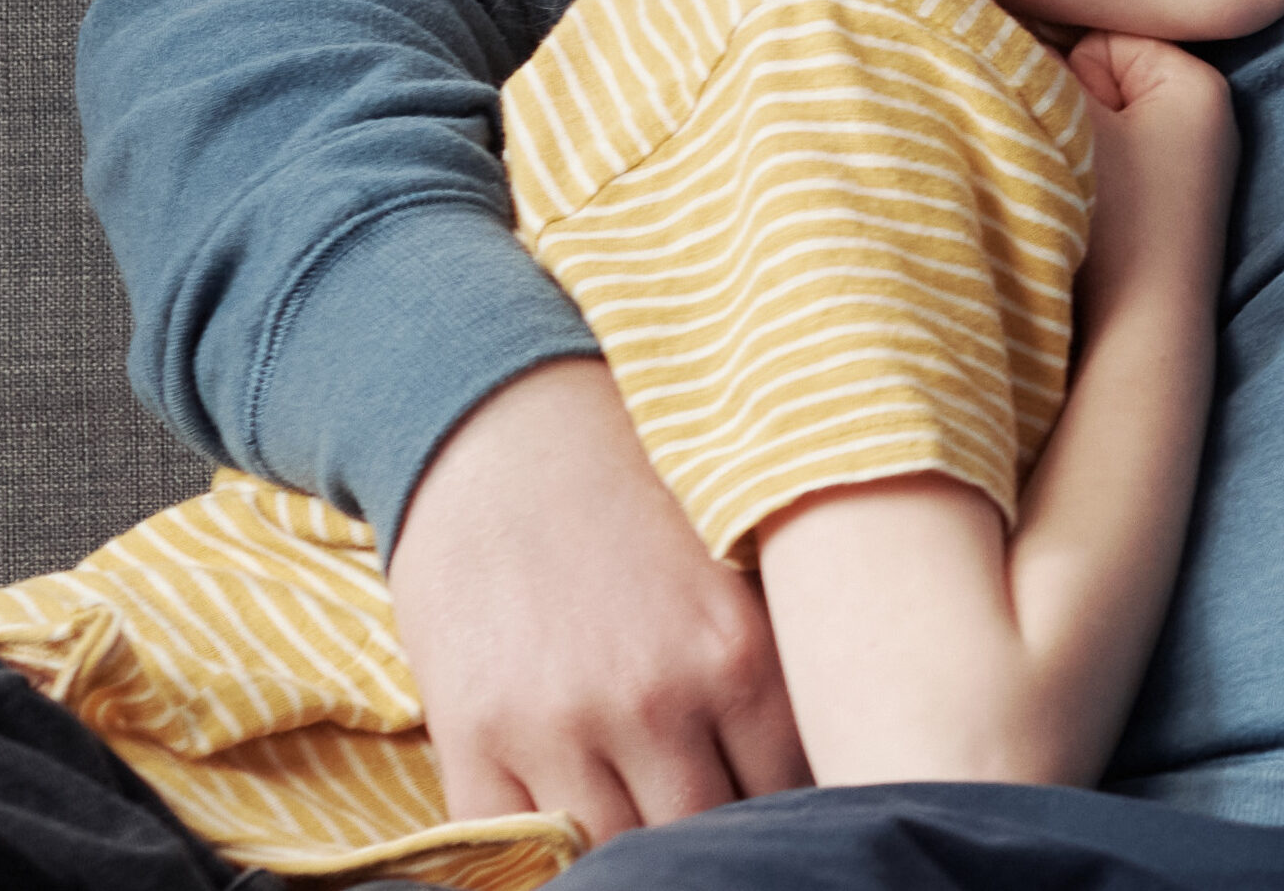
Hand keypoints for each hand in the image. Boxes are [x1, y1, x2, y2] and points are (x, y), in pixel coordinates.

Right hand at [380, 355, 806, 835]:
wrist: (503, 435)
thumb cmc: (633, 500)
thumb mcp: (731, 575)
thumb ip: (764, 674)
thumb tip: (810, 770)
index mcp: (739, 657)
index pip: (790, 793)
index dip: (783, 807)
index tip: (772, 798)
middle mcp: (656, 701)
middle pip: (701, 833)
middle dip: (708, 832)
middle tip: (705, 813)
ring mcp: (559, 725)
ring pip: (614, 849)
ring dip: (627, 843)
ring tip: (636, 808)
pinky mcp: (473, 734)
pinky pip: (509, 840)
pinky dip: (536, 845)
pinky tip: (562, 817)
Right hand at [1063, 34, 1233, 301]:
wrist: (1141, 325)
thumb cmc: (1114, 219)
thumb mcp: (1068, 123)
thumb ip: (1038, 66)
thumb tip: (999, 32)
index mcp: (1196, 82)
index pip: (1100, 36)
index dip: (1060, 70)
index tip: (1054, 114)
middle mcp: (1205, 113)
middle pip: (1102, 78)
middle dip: (1067, 103)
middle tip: (1059, 150)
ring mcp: (1189, 159)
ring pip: (1099, 120)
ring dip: (1070, 140)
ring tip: (1069, 180)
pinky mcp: (1168, 198)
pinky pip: (1112, 158)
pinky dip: (1087, 172)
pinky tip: (1080, 204)